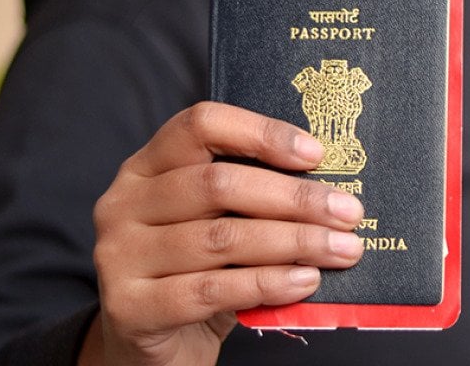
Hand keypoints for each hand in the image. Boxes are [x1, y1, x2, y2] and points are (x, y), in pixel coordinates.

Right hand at [82, 102, 363, 365]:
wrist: (150, 346)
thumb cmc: (196, 272)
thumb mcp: (218, 224)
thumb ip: (252, 200)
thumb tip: (333, 190)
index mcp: (146, 167)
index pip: (200, 125)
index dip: (262, 133)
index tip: (316, 154)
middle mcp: (124, 203)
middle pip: (218, 184)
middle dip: (294, 198)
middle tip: (349, 212)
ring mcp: (120, 256)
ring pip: (221, 239)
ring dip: (293, 242)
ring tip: (341, 250)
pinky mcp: (130, 307)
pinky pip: (211, 290)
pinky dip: (267, 283)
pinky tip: (304, 281)